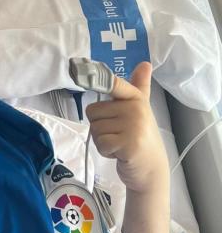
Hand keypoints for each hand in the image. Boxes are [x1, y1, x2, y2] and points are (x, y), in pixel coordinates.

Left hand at [85, 62, 168, 192]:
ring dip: (103, 140)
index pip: (114, 83)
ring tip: (120, 143)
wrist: (151, 169)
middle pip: (93, 112)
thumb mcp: (140, 109)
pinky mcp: (128, 144)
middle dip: (101, 126)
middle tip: (118, 135)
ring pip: (95, 128)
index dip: (98, 78)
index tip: (82, 68)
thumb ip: (139, 86)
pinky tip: (119, 153)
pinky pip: (100, 142)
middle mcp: (135, 109)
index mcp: (136, 98)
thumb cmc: (141, 137)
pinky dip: (105, 151)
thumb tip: (144, 63)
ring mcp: (133, 126)